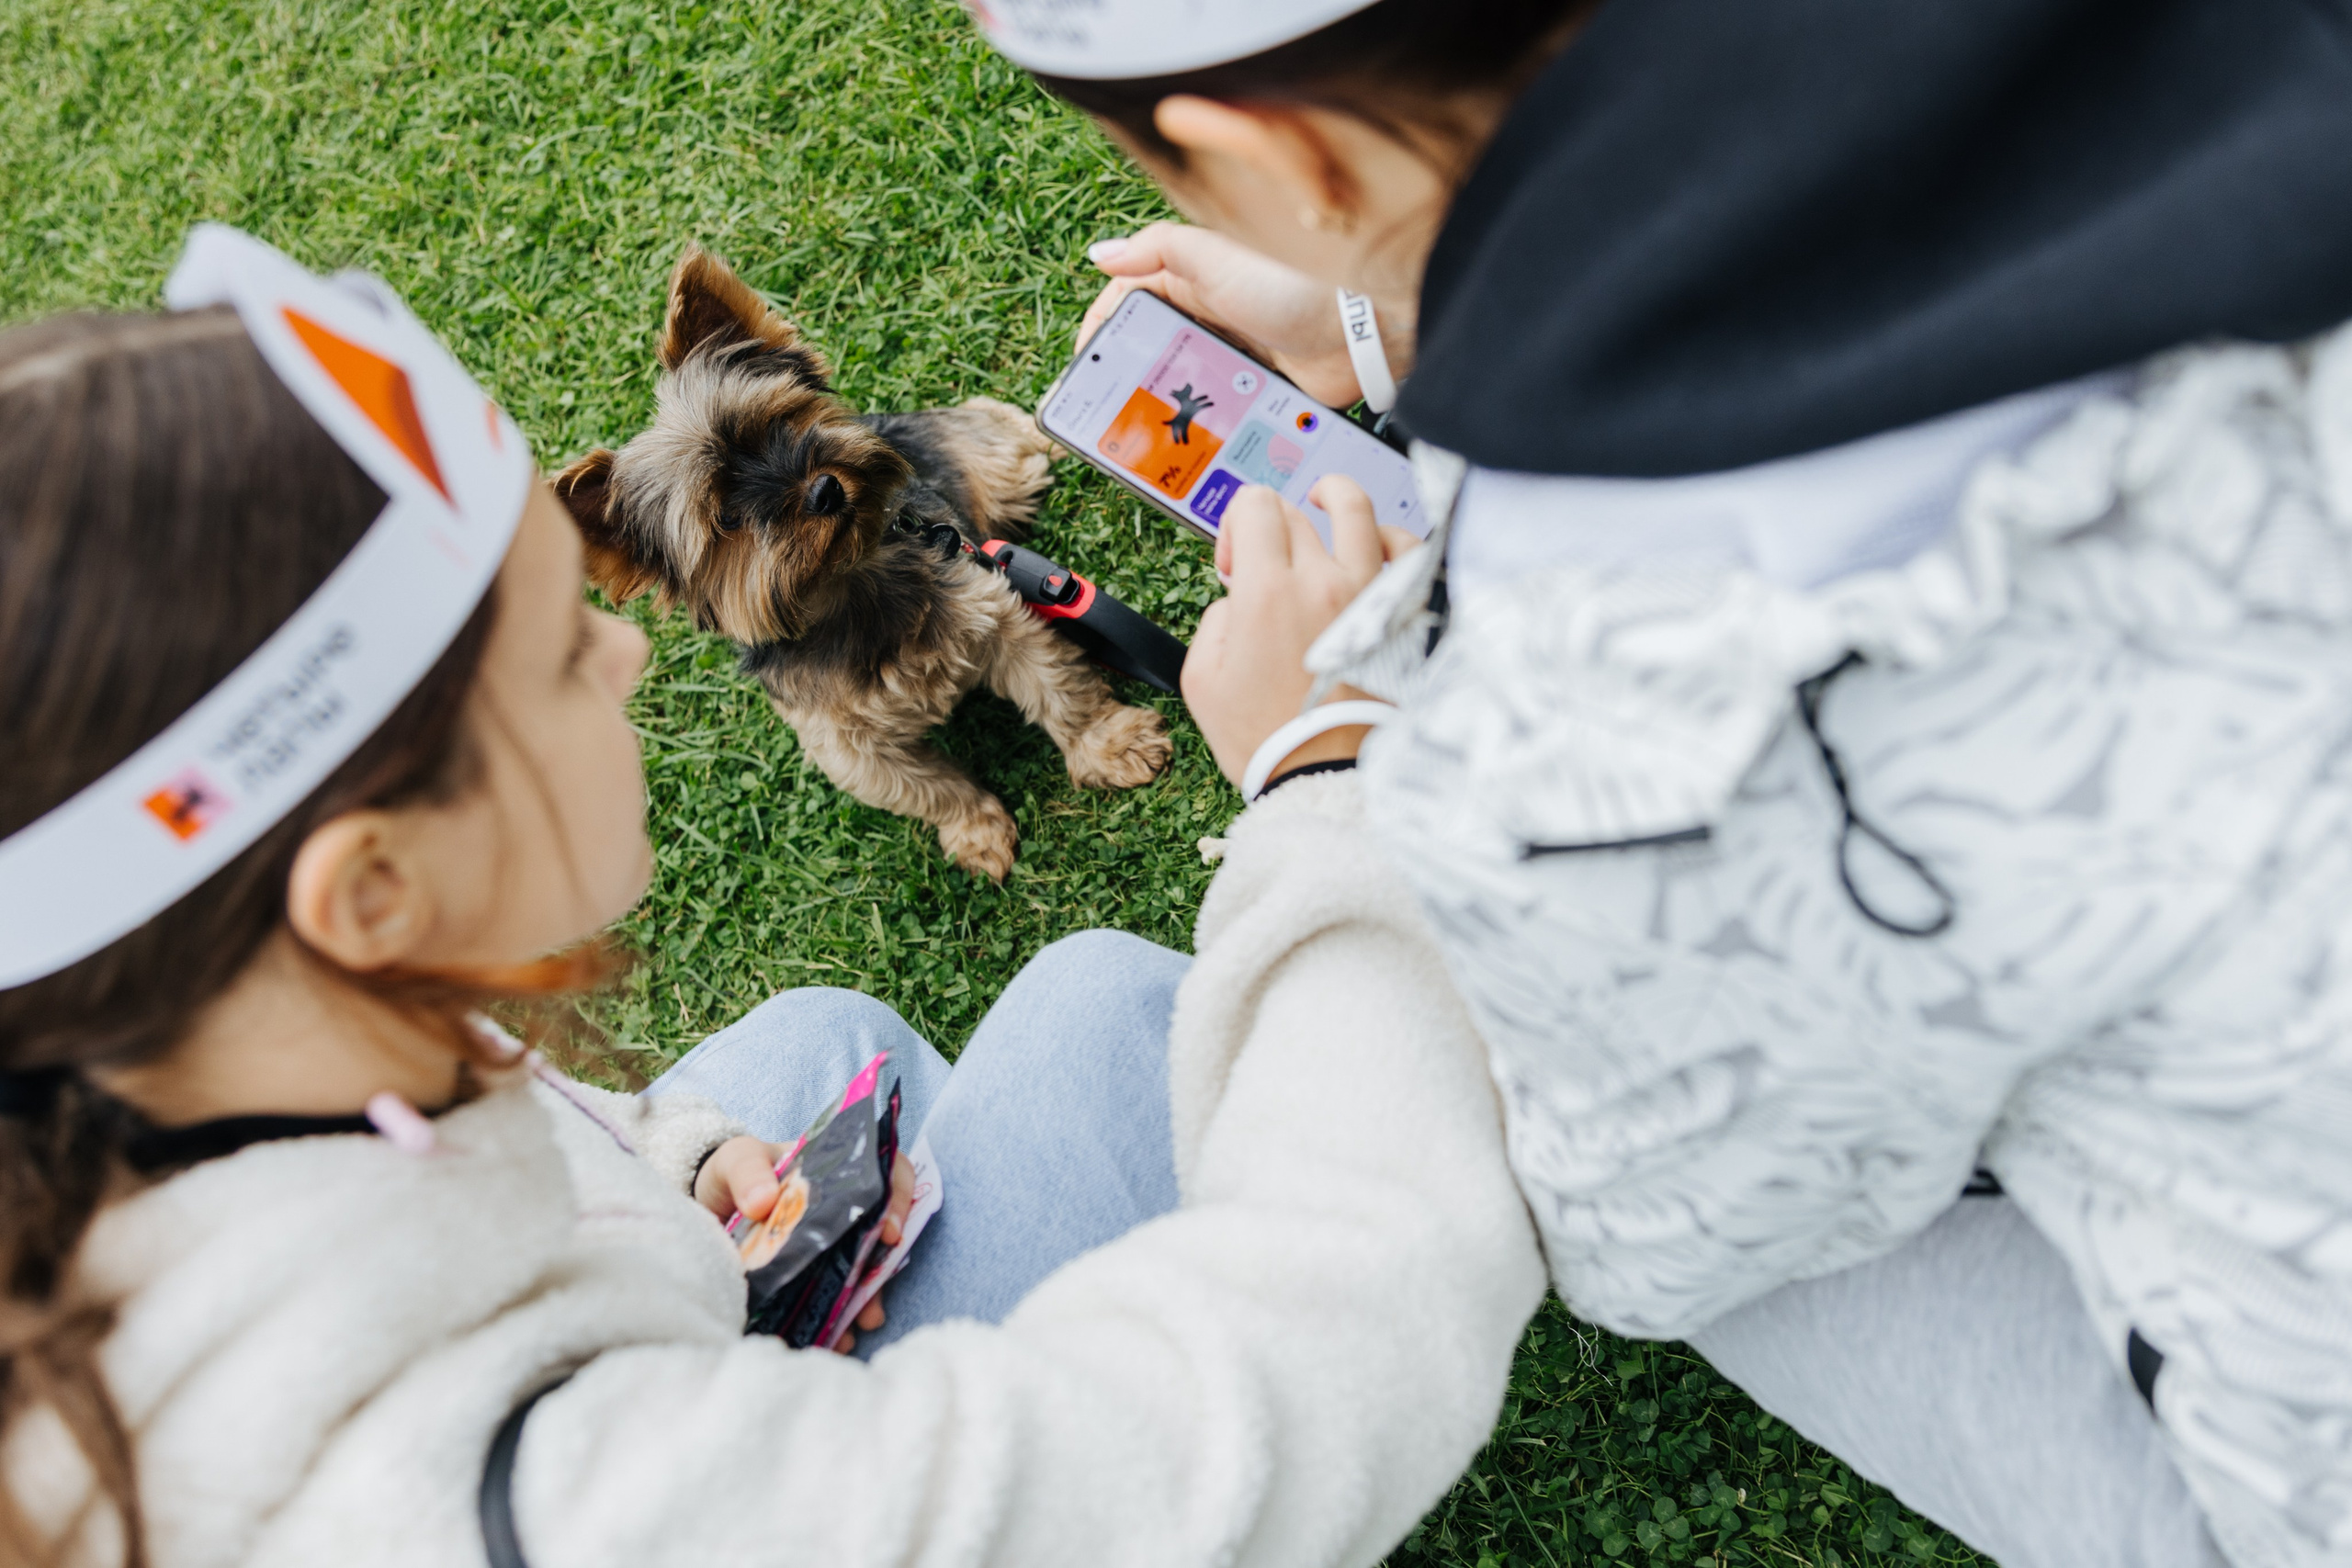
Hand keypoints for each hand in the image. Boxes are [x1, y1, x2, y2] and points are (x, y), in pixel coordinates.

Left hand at [697, 1138, 919, 1354]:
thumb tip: (764, 1201)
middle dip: (882, 1274)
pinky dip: (832, 1322)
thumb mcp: (736, 1160)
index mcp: (836, 1175)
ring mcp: (827, 1248)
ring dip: (861, 1306)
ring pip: (860, 1275)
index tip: (889, 1234)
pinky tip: (827, 1340)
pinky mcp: (806, 1278)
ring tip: (850, 1334)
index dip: (899, 1200)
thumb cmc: (731, 1174)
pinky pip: (829, 1301)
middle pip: (880, 1237)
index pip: (887, 1175)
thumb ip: (747, 1171)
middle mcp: (842, 1212)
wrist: (704, 1207)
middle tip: (873, 1304)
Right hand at [1080, 224, 1387, 408]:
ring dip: (1163, 406)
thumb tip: (1100, 253)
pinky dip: (1201, 424)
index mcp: (1192, 278)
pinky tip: (1186, 444)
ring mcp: (1233, 353)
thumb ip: (1157, 250)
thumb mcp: (1215, 258)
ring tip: (1141, 434)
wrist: (1358, 330)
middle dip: (1128, 376)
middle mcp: (1210, 314)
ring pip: (1182, 383)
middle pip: (1152, 346)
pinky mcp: (1256, 386)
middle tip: (1108, 409)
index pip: (1129, 300)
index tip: (1086, 365)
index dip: (1104, 329)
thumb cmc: (1289, 284)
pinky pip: (1218, 408)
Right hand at [1181, 475, 1419, 786]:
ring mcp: (1366, 596)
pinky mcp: (1397, 616)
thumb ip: (1214, 618)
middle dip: (1270, 527)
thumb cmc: (1263, 737)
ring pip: (1356, 510)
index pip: (1254, 505)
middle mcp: (1320, 583)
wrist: (1320, 776)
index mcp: (1266, 593)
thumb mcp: (1201, 677)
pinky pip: (1405, 551)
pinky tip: (1374, 543)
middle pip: (1294, 511)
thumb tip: (1240, 596)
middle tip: (1266, 565)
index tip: (1235, 562)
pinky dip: (1388, 536)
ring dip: (1332, 497)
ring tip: (1324, 501)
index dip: (1236, 524)